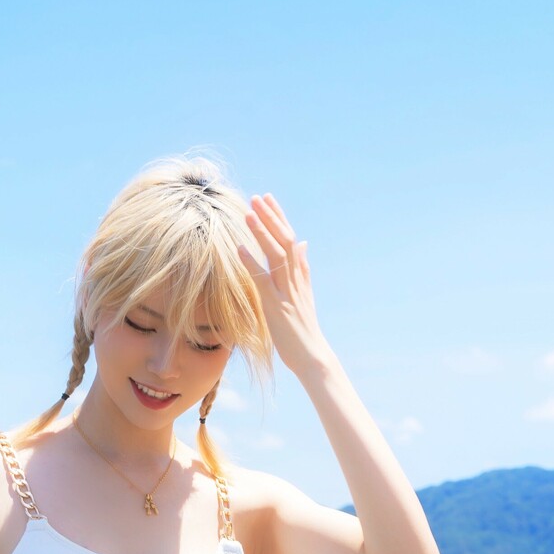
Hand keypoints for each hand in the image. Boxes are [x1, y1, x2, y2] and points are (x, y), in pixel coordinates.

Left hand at [238, 192, 329, 373]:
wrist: (313, 356)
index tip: (267, 199)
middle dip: (271, 217)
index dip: (279, 218)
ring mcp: (287, 292)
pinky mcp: (277, 307)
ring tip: (248, 212)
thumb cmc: (303, 329)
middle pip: (285, 240)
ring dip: (262, 232)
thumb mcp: (304, 294)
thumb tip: (303, 243)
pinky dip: (251, 263)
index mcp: (300, 276)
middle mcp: (295, 279)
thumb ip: (302, 267)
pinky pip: (263, 281)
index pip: (290, 239)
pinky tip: (240, 248)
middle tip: (257, 197)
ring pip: (277, 255)